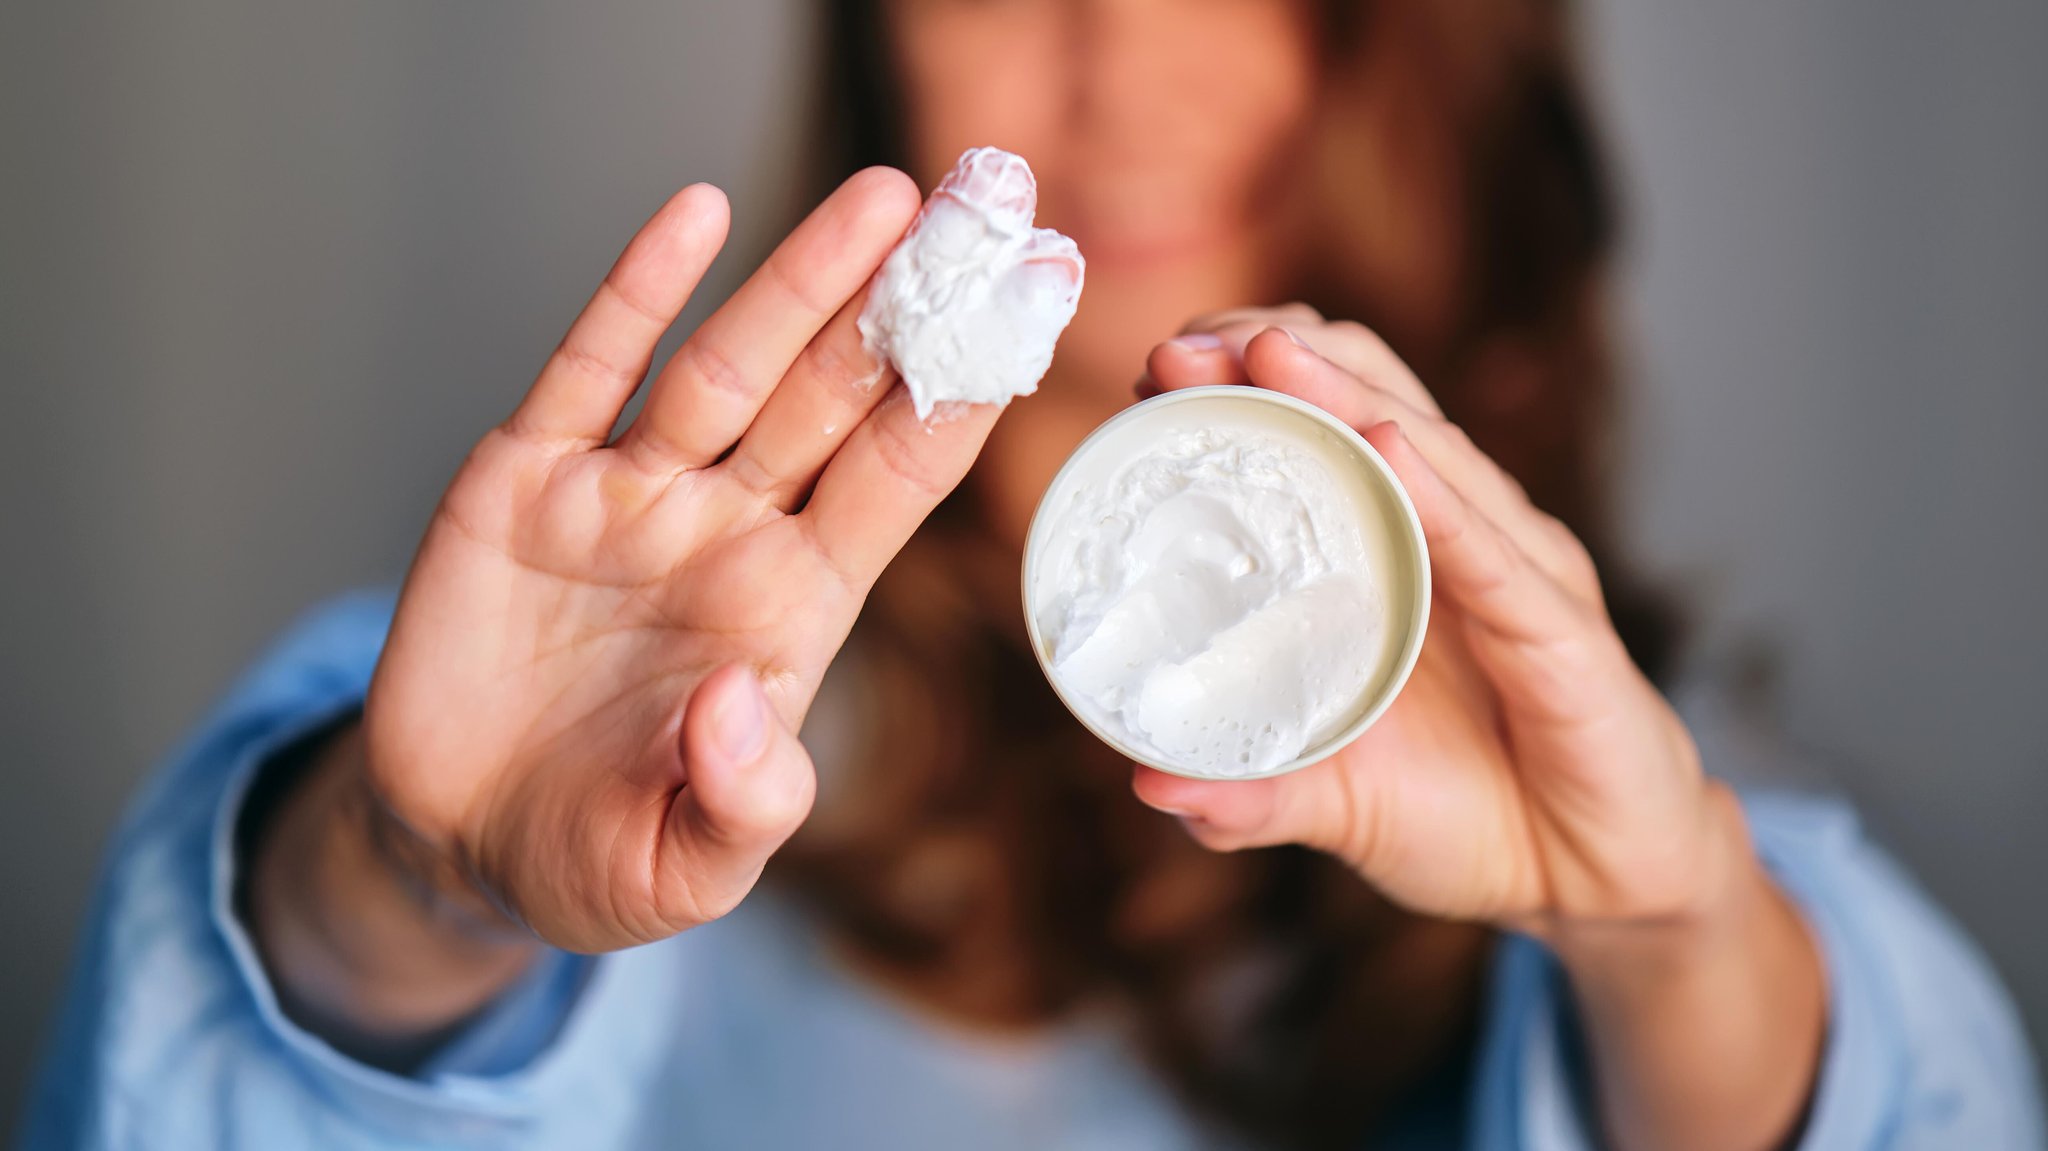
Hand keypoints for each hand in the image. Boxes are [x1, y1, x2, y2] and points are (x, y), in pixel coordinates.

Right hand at [360, 168, 1004, 953]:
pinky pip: (588, 368)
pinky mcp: (524, 480)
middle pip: (835, 399)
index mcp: (792, 608)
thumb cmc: (595, 856)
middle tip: (986, 207)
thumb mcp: (682, 868)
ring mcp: (629, 496)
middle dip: (907, 306)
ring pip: (731, 366)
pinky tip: (695, 215)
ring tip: (883, 197)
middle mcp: (727, 530)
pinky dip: (637, 292)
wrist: (457, 841)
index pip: (896, 482)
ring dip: (803, 281)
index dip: (962, 396)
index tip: (1034, 307)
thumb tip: (745, 702)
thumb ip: (741, 803)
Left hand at [1132, 308, 1823, 1150]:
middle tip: (1177, 349)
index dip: (1246, 381)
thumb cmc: (1471, 816)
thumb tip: (1149, 787)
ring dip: (1343, 395)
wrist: (1600, 889)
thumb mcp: (1337, 804)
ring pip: (1433, 457)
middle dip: (1273, 358)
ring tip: (1266, 353)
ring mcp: (1520, 575)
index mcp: (1400, 551)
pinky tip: (1387, 448)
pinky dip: (1441, 501)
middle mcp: (1461, 538)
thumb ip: (1251, 795)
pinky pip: (1498, 558)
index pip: (1328, 423)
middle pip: (1373, 402)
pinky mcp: (1567, 636)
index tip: (1155, 372)